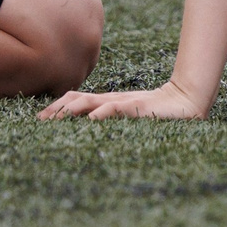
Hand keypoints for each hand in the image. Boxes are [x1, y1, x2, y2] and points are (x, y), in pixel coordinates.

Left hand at [37, 79, 207, 121]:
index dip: (56, 107)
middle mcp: (111, 100)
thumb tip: (92, 127)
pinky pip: (115, 108)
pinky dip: (101, 114)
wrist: (187, 101)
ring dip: (71, 110)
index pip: (75, 99)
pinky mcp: (138, 107)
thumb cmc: (159, 112)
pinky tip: (91, 121)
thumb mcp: (130, 115)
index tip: (39, 120)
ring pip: (91, 102)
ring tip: (56, 120)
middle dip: (56, 110)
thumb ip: (113, 118)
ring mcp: (123, 102)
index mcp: (108, 102)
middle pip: (76, 99)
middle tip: (39, 123)